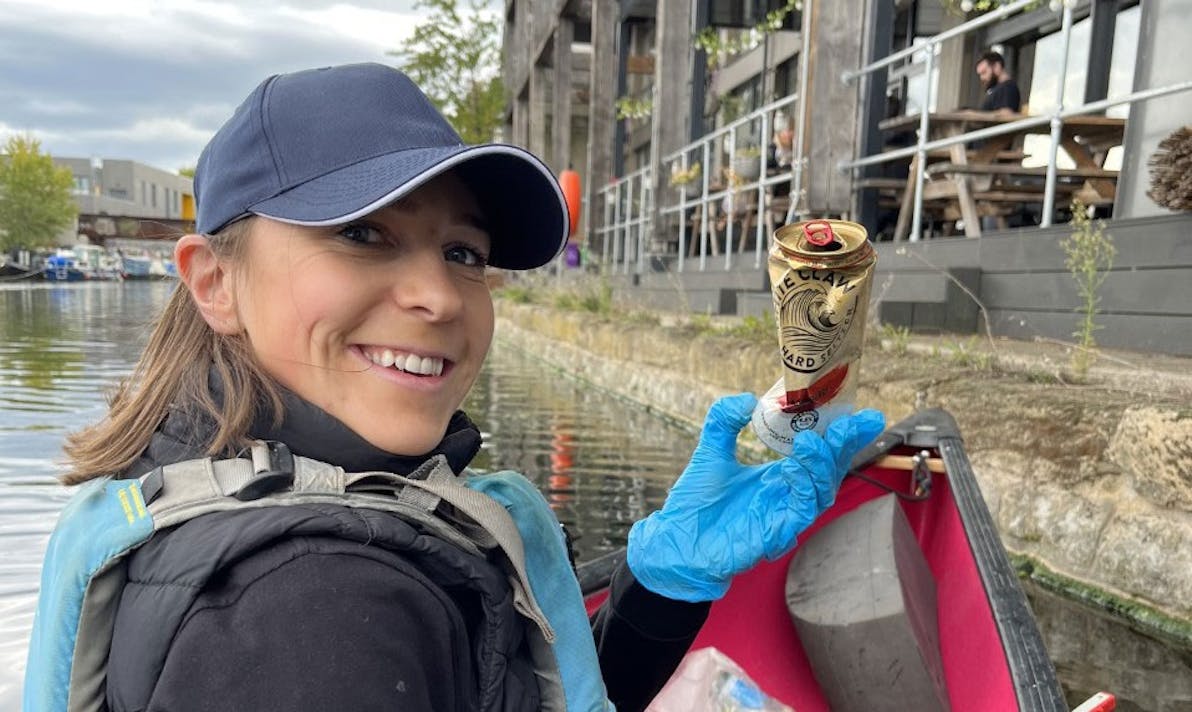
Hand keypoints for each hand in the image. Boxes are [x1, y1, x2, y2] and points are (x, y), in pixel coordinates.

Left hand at [626, 393, 884, 601]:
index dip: (842, 433)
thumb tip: (747, 399)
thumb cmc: (697, 502)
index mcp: (781, 474)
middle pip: (831, 468)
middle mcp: (790, 493)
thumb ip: (724, 420)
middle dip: (846, 445)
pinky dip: (802, 487)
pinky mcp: (777, 533)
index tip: (860, 412)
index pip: (821, 451)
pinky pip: (801, 510)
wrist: (677, 539)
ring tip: (811, 440)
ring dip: (822, 464)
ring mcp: (786, 514)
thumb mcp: (711, 451)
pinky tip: (793, 468)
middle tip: (855, 422)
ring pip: (821, 489)